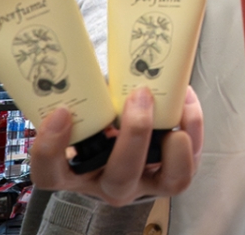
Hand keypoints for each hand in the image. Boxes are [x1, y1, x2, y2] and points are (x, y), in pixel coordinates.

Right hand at [30, 86, 203, 205]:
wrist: (124, 143)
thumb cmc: (101, 120)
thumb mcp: (86, 112)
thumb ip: (85, 98)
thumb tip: (85, 61)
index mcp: (76, 172)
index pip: (50, 174)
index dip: (51, 148)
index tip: (62, 112)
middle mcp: (111, 183)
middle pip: (120, 177)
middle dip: (135, 135)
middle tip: (138, 96)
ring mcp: (147, 182)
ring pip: (168, 181)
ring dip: (176, 144)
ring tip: (175, 106)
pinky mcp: (176, 174)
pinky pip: (192, 161)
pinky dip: (194, 126)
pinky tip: (186, 98)